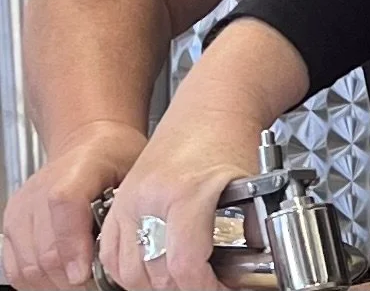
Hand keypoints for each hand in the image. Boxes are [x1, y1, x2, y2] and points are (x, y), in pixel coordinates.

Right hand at [2, 122, 146, 289]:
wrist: (90, 142)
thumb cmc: (115, 156)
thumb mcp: (134, 169)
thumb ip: (126, 207)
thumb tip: (125, 249)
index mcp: (79, 168)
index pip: (64, 206)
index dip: (74, 247)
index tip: (86, 273)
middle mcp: (41, 188)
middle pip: (45, 250)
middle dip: (70, 278)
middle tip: (92, 282)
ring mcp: (23, 207)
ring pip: (29, 267)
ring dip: (54, 282)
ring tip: (78, 279)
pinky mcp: (12, 223)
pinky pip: (16, 268)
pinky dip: (36, 280)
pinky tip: (59, 275)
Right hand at [95, 104, 259, 290]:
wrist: (211, 105)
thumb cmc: (230, 138)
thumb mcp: (251, 185)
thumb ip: (251, 232)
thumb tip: (246, 272)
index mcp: (185, 192)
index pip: (184, 266)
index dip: (204, 287)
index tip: (219, 286)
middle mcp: (150, 197)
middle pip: (155, 274)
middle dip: (182, 287)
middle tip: (203, 281)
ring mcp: (128, 200)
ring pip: (128, 272)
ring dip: (154, 284)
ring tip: (181, 276)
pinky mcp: (117, 202)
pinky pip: (110, 255)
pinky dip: (128, 271)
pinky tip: (152, 267)